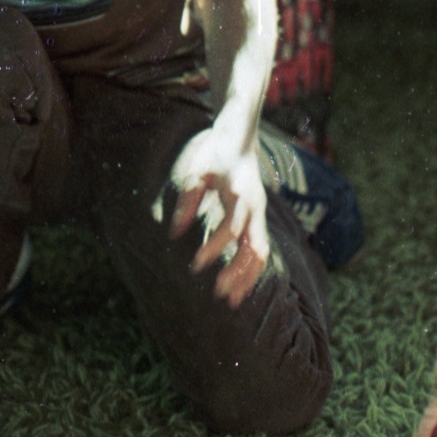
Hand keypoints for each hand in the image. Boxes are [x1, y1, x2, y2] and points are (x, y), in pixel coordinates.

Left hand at [162, 126, 269, 307]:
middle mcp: (256, 207)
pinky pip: (262, 248)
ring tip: (233, 301)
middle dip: (238, 274)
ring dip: (249, 278)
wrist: (240, 136)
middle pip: (254, 248)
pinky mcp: (259, 217)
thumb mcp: (196, 171)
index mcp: (241, 194)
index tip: (195, 264)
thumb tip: (174, 233)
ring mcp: (261, 213)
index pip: (231, 230)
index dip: (214, 249)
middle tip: (218, 294)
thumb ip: (187, 201)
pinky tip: (240, 284)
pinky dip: (253, 269)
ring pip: (262, 253)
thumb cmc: (215, 151)